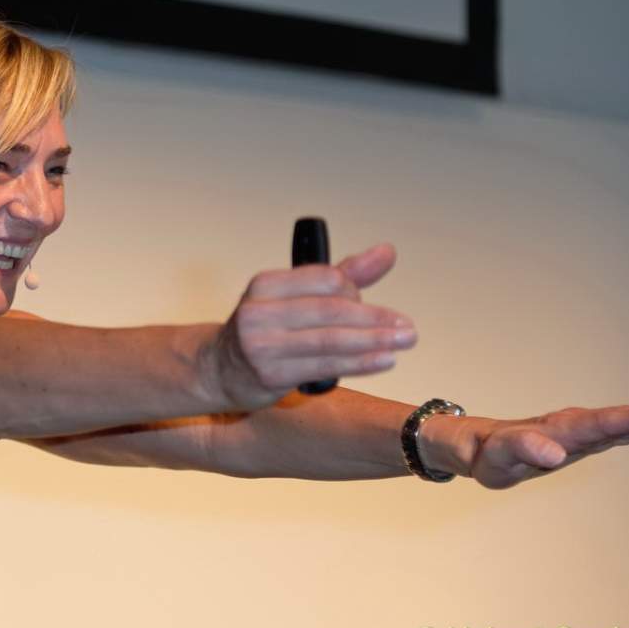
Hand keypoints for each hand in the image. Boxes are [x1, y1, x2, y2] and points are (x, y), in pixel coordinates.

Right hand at [210, 243, 416, 410]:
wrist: (221, 370)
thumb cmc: (267, 331)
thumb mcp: (296, 298)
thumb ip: (343, 276)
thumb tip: (386, 253)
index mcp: (266, 284)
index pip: (325, 279)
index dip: (355, 290)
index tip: (371, 307)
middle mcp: (260, 311)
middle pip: (331, 310)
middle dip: (375, 318)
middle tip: (407, 327)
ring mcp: (262, 344)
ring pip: (331, 340)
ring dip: (374, 341)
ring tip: (404, 342)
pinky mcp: (270, 374)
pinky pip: (325, 366)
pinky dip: (359, 363)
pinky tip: (383, 360)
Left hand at [451, 397, 628, 488]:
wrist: (475, 447)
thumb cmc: (485, 453)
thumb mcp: (499, 456)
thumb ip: (523, 450)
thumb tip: (555, 454)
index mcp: (558, 430)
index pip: (604, 423)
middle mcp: (570, 428)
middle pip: (616, 420)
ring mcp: (575, 433)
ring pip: (617, 424)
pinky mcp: (575, 440)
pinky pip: (612, 431)